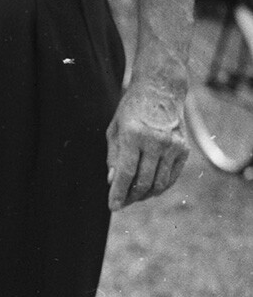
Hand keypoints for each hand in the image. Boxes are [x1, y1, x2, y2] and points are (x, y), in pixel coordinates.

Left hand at [106, 79, 187, 209]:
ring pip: (159, 183)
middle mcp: (156, 141)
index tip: (112, 206)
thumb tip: (113, 182)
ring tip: (134, 197)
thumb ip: (113, 157)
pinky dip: (161, 187)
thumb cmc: (131, 110)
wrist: (160, 90)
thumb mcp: (114, 130)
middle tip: (122, 202)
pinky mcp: (184, 149)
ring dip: (145, 194)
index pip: (126, 173)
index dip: (118, 193)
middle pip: (143, 181)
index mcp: (134, 135)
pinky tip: (150, 189)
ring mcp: (173, 146)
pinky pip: (172, 177)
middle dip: (131, 197)